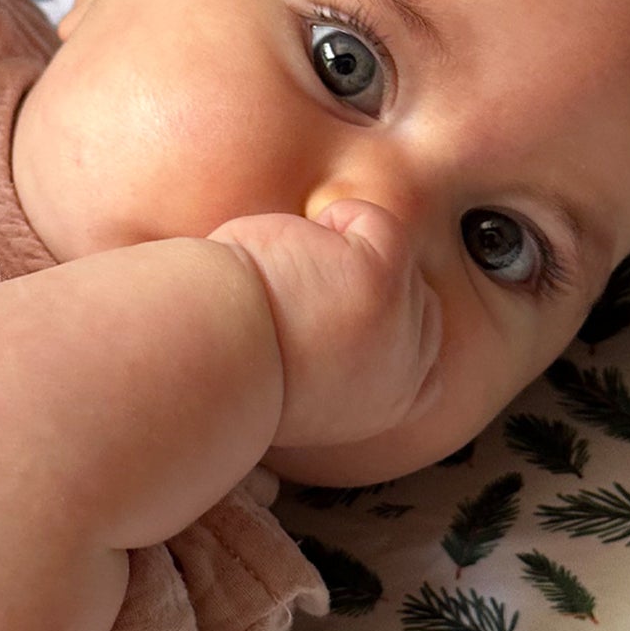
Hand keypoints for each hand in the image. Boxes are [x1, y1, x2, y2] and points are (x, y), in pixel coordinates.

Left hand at [207, 199, 442, 450]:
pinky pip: (374, 222)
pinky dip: (329, 222)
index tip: (338, 319)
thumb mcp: (306, 386)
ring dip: (336, 256)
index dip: (393, 328)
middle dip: (367, 285)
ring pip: (392, 260)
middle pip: (420, 304)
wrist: (202, 357)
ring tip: (285, 287)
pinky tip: (291, 254)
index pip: (428, 367)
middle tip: (294, 303)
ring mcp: (397, 323)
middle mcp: (402, 374)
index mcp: (385, 408)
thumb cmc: (226, 363)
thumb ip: (349, 364)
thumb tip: (357, 318)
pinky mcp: (381, 277)